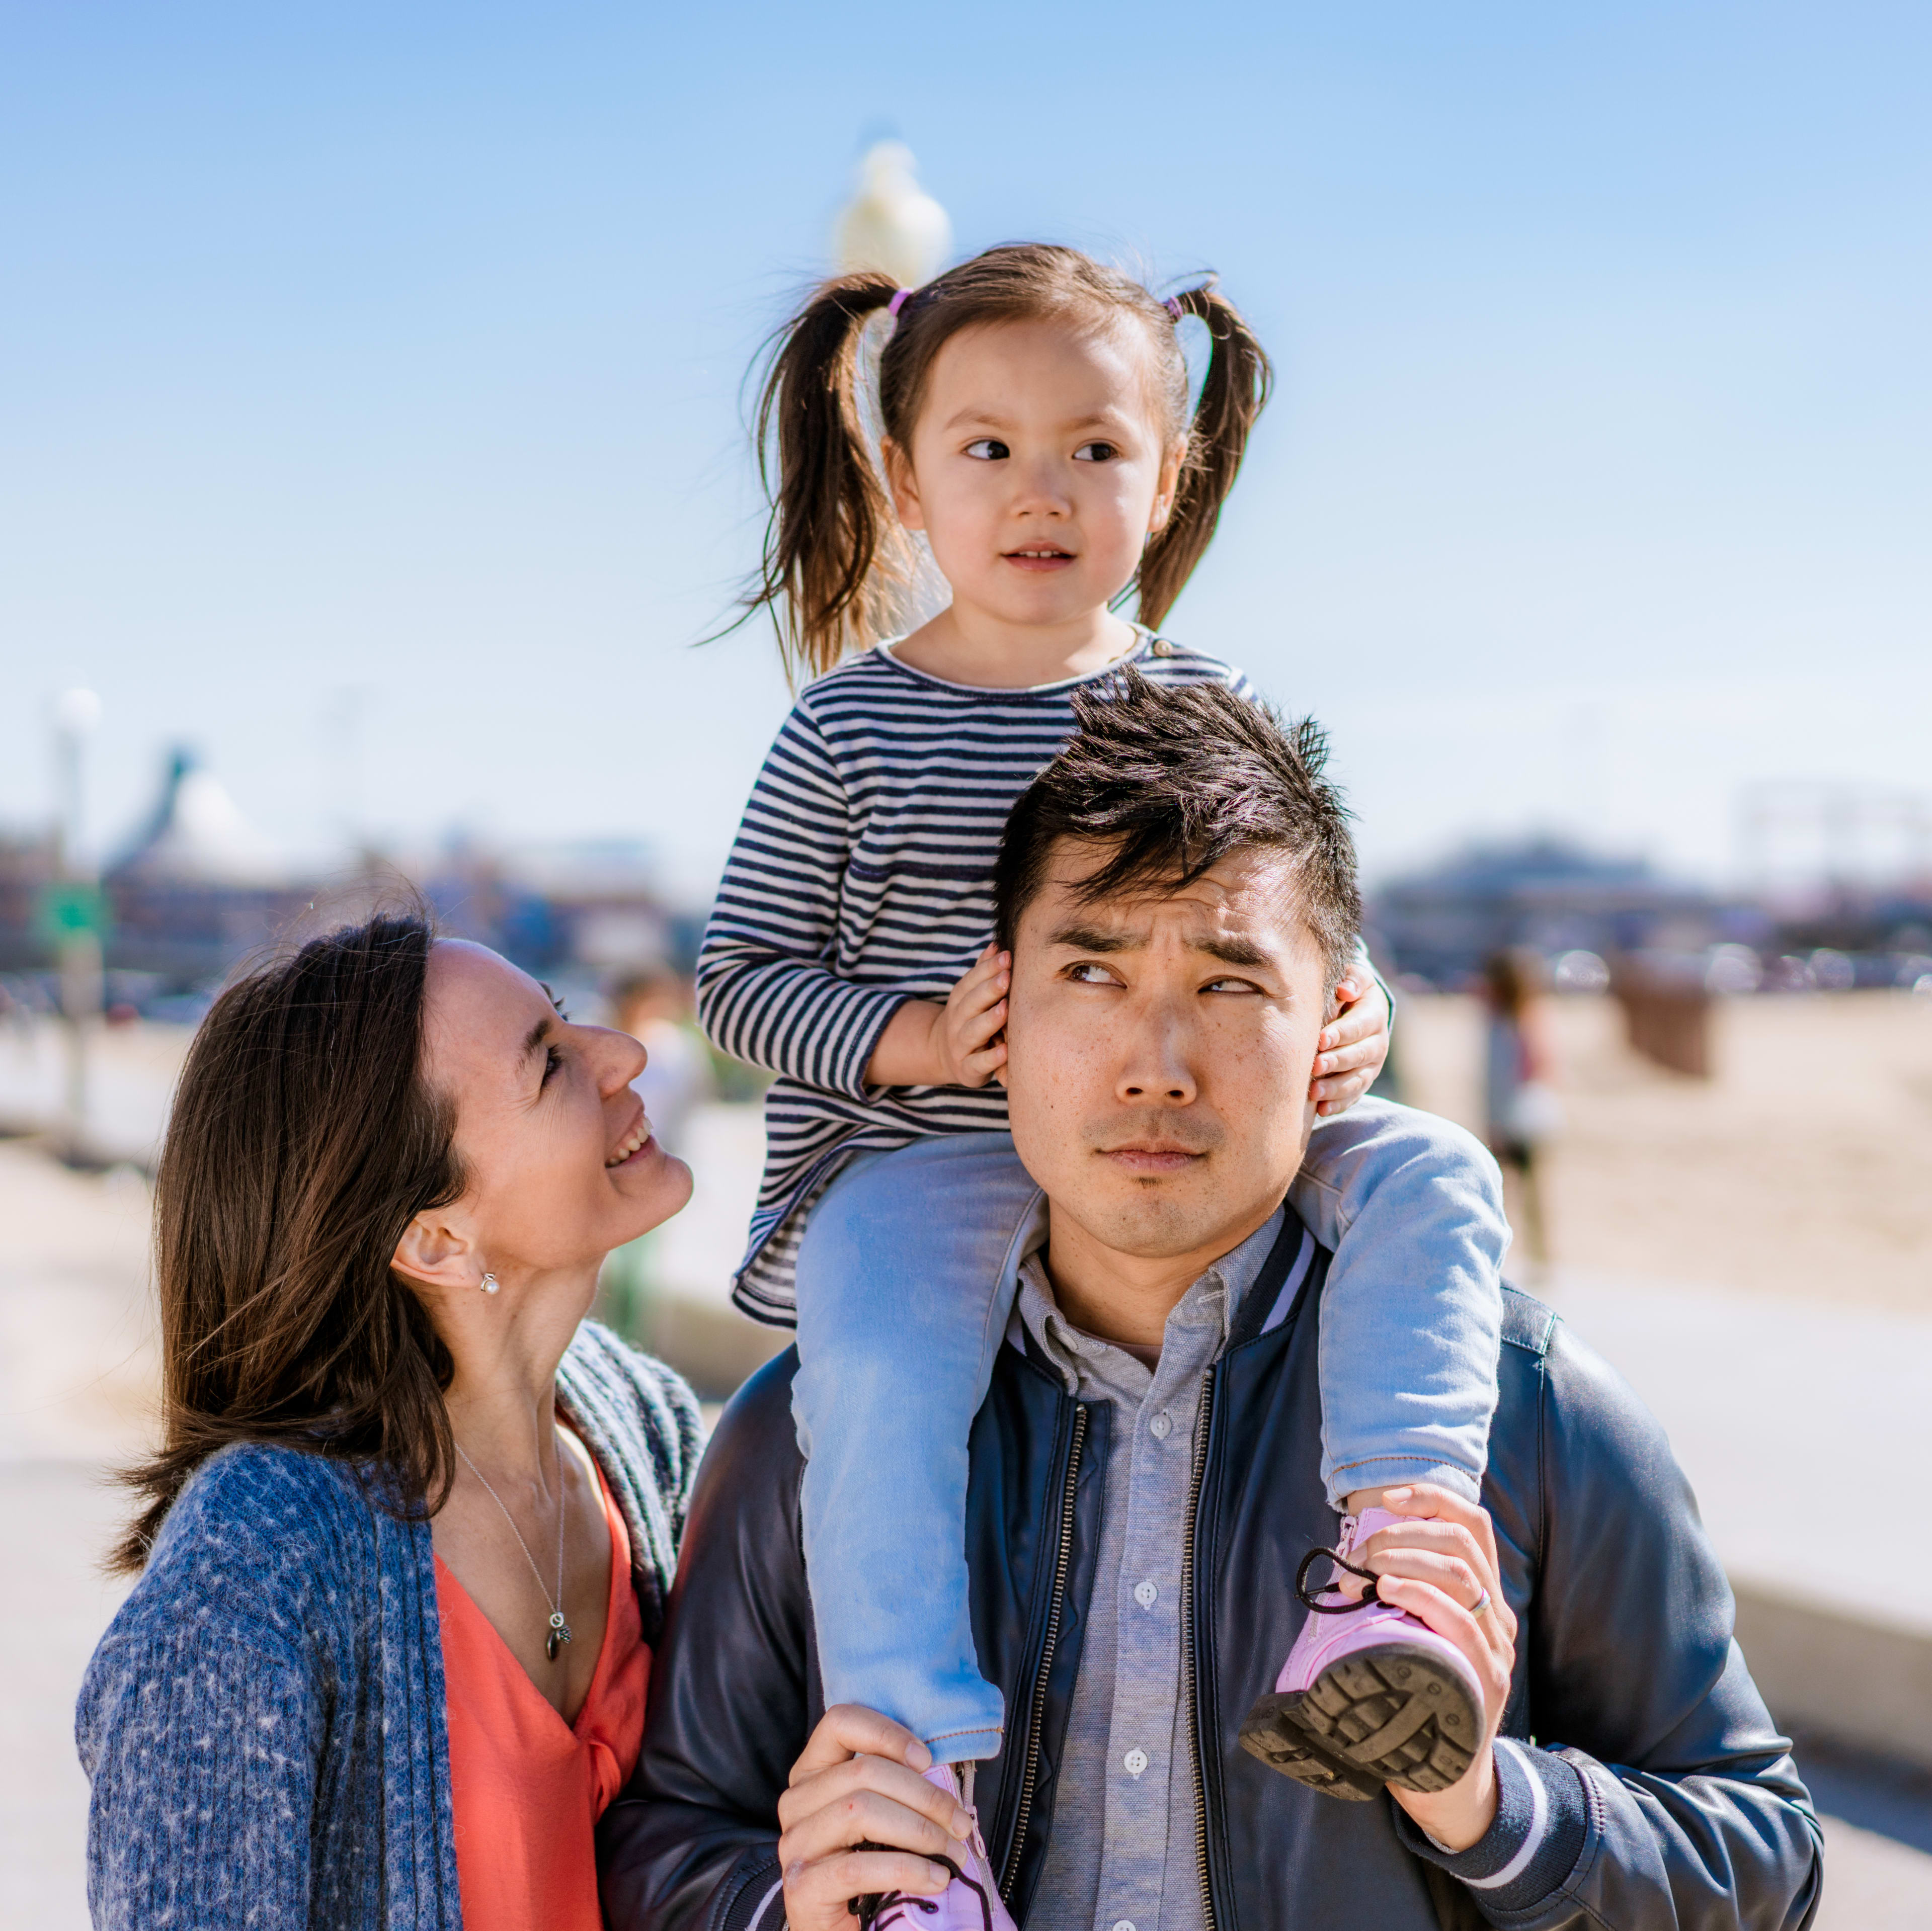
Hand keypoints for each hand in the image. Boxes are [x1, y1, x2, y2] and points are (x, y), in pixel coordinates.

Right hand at [776, 1706, 970, 1930]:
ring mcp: (795, 1844)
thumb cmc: (869, 1868)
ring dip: (921, 1831)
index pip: (840, 1722)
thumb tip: (942, 1771)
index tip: (927, 1760)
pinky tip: (937, 1880)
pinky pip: (858, 1867)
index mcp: (813, 1773)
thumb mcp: (880, 1818)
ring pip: (861, 1811)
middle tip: (961, 1823)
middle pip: (863, 1772)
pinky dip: (907, 1869)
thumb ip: (895, 1787)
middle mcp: (796, 1802)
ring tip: (953, 1853)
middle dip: (925, 1796)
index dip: (888, 1733)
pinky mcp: (801, 1888)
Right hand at [863, 945, 1009, 1088]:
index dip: (987, 969)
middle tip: (1007, 977)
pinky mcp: (968, 1069)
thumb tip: (997, 944)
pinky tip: (1006, 1050)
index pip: (971, 981)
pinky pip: (979, 1064)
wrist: (947, 1055)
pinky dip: (991, 1058)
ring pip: (973, 1032)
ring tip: (1005, 1009)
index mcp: (959, 1000)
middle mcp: (957, 1021)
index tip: (1007, 956)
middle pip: (971, 1004)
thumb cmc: (970, 1018)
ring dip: (989, 1021)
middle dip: (989, 990)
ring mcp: (961, 1045)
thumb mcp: (971, 995)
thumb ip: (982, 972)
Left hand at [1311, 975, 1389, 1115]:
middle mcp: (1377, 1043)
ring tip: (1314, 1093)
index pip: (1359, 1026)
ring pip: (1357, 1080)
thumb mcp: (1354, 979)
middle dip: (1336, 1062)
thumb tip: (1345, 989)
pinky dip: (1338, 1105)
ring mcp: (1371, 1066)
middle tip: (1314, 1066)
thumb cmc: (1347, 991)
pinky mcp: (1362, 1082)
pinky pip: (1353, 1097)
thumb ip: (1351, 980)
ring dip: (1335, 1088)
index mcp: (1374, 1015)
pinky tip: (1321, 1111)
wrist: (1358, 1009)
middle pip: (1359, 1055)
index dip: (1341, 1034)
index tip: (1320, 1039)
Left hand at [1353, 1485, 1516, 1851]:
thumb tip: (1353, 1550)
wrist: (1444, 1775)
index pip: (1472, 1524)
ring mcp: (1498, 1648)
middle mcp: (1498, 1615)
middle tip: (1361, 1554)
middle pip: (1460, 1543)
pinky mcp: (1490, 1681)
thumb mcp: (1413, 1630)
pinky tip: (1389, 1592)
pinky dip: (1423, 1597)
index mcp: (1483, 1595)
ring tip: (1367, 1572)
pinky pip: (1463, 1624)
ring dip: (1405, 1561)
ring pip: (1461, 1576)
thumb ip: (1400, 1592)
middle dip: (1403, 1535)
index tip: (1387, 1498)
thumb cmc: (1417, 1690)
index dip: (1431, 1499)